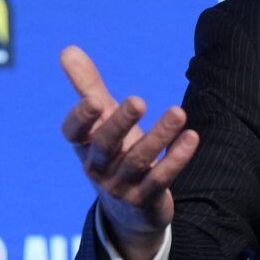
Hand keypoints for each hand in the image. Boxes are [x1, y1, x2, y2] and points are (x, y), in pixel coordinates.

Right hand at [58, 46, 199, 259]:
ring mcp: (121, 186)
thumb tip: (68, 49)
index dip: (80, 118)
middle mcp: (99, 167)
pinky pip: (161, 179)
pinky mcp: (146, 199)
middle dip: (120, 123)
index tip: (93, 100)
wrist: (128, 211)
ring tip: (178, 112)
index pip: (73, 133)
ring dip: (159, 136)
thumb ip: (88, 86)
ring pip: (139, 161)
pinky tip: (191, 137)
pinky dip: (176, 158)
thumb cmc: (114, 152)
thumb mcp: (102, 121)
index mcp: (84, 146)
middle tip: (138, 100)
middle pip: (106, 145)